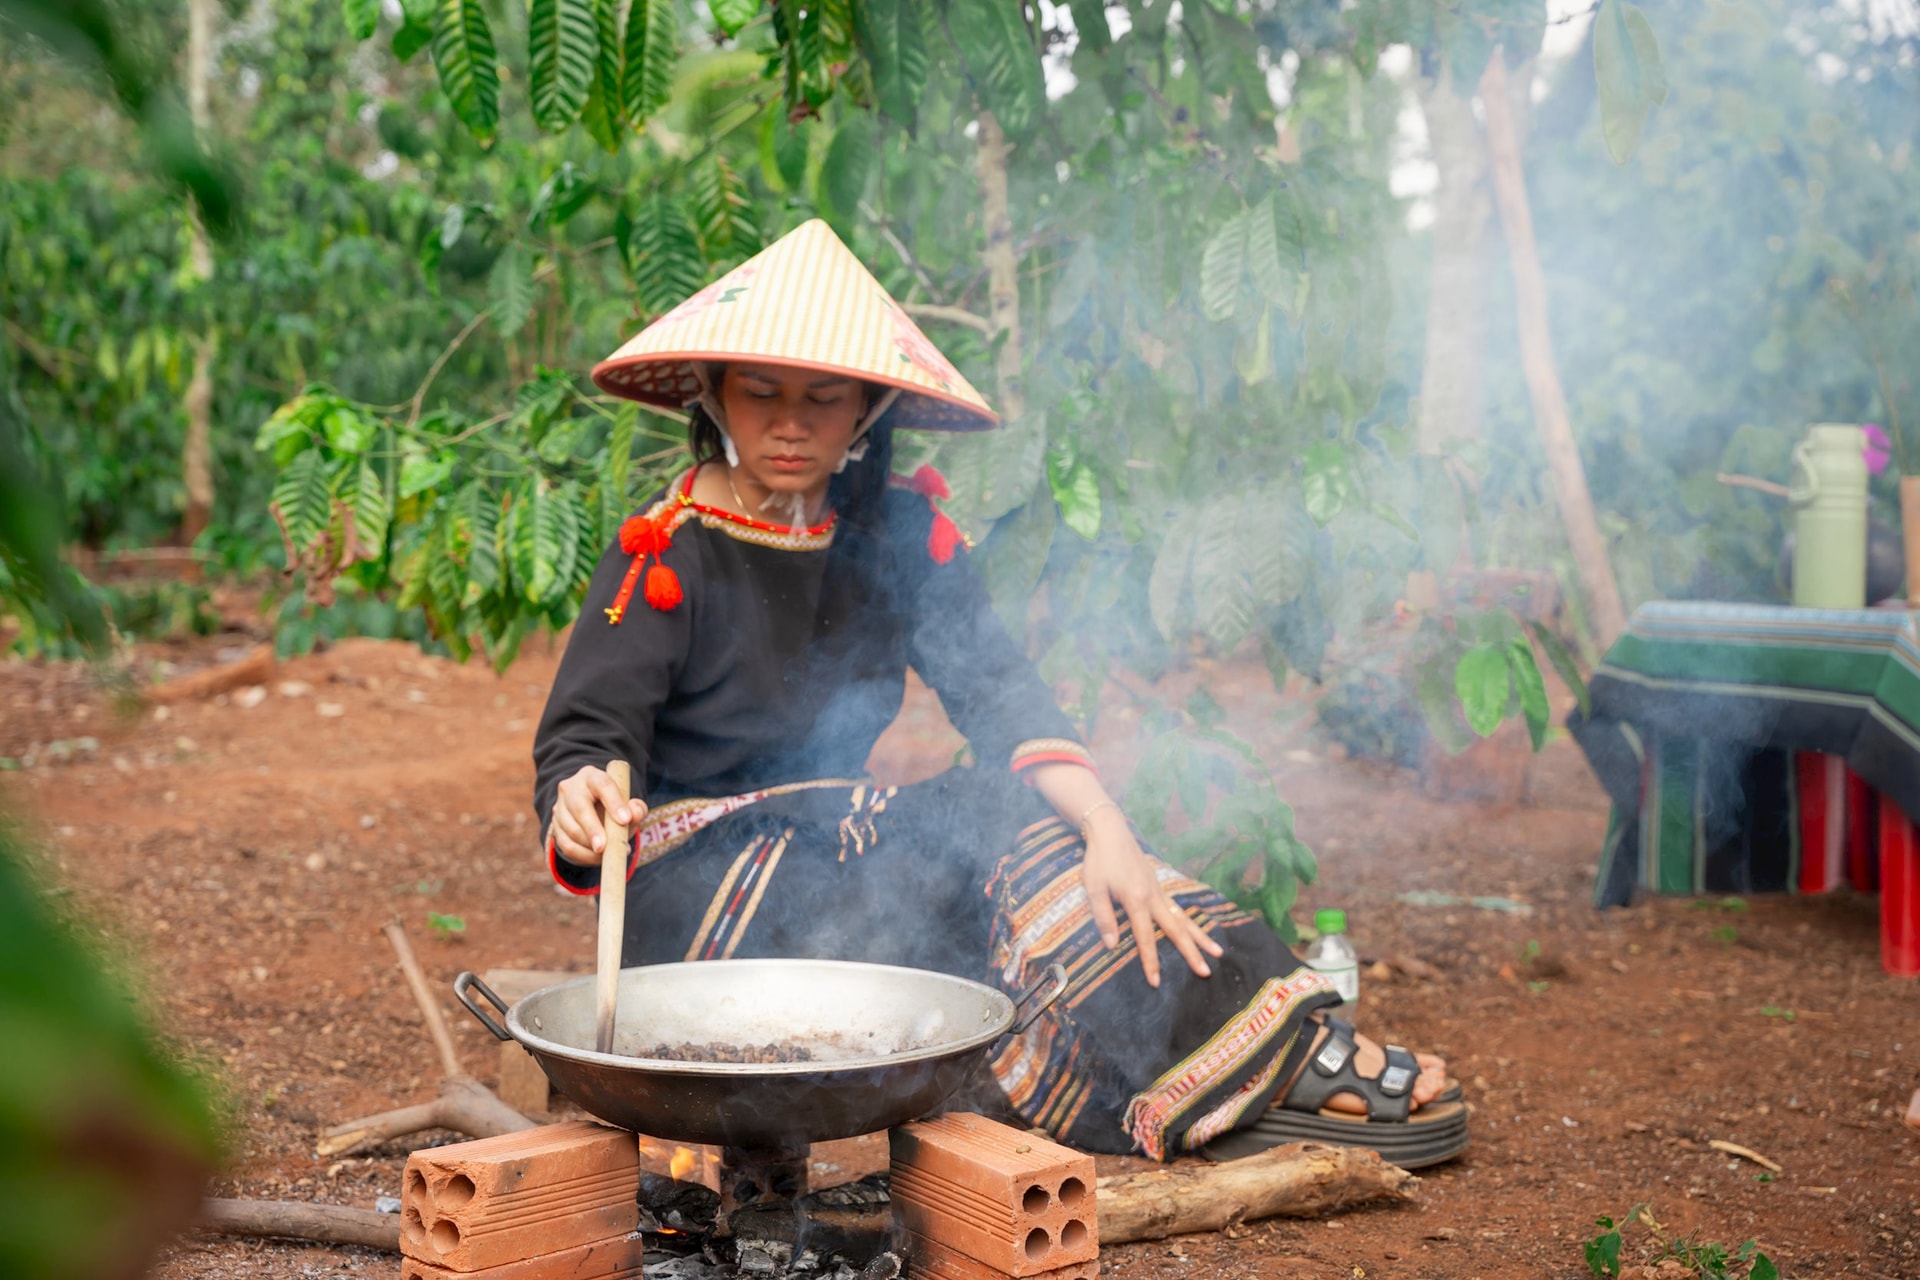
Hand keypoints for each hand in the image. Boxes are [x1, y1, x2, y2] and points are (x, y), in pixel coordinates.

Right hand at [551, 764, 646, 866]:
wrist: (593, 809)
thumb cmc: (615, 806)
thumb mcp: (628, 804)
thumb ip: (636, 808)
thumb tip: (634, 815)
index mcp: (593, 777)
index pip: (603, 785)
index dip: (614, 803)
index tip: (626, 820)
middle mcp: (571, 788)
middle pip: (579, 807)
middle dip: (592, 829)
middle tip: (603, 847)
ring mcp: (560, 807)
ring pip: (570, 829)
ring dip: (589, 847)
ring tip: (609, 854)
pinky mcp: (555, 827)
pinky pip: (566, 845)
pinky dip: (583, 856)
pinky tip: (598, 858)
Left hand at [1078, 809, 1224, 987]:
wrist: (1111, 830)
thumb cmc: (1099, 860)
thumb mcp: (1094, 888)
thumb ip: (1104, 917)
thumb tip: (1112, 945)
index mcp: (1136, 900)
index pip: (1145, 937)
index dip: (1150, 961)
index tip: (1156, 982)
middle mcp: (1153, 897)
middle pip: (1176, 930)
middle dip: (1191, 952)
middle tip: (1206, 972)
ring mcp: (1159, 890)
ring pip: (1183, 918)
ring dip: (1200, 937)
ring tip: (1217, 952)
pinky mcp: (1158, 885)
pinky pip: (1178, 908)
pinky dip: (1190, 922)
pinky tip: (1196, 931)